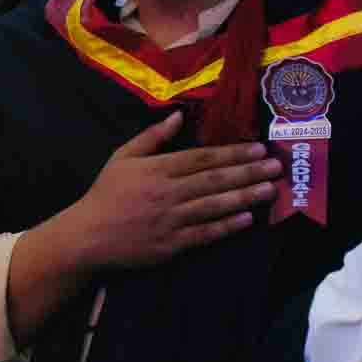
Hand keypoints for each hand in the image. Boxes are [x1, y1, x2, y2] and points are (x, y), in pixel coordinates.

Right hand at [57, 111, 277, 270]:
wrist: (86, 236)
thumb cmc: (106, 194)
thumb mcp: (122, 157)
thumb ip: (152, 137)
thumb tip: (178, 116)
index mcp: (157, 169)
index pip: (201, 158)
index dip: (232, 153)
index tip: (258, 148)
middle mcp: (167, 192)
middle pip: (214, 180)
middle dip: (247, 172)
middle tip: (275, 167)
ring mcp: (170, 220)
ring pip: (213, 205)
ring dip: (244, 197)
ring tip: (269, 190)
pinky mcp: (170, 245)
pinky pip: (203, 234)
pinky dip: (225, 226)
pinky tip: (246, 219)